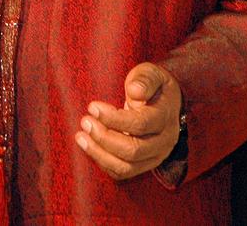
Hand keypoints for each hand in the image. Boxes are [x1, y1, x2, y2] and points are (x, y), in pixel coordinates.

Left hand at [75, 62, 181, 180]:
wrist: (164, 103)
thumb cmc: (153, 86)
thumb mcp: (151, 73)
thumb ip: (145, 79)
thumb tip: (134, 91)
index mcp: (165, 117)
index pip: (140, 124)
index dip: (114, 119)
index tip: (93, 107)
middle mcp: (164, 141)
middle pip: (133, 150)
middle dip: (104, 138)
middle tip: (85, 122)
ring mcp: (155, 156)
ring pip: (127, 167)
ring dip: (100, 153)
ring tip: (80, 136)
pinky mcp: (144, 164)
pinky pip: (122, 172)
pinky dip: (103, 162)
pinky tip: (88, 145)